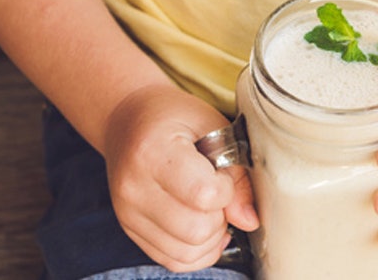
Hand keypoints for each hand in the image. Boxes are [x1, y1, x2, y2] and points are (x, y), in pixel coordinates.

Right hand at [101, 84, 259, 271]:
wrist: (128, 120)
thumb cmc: (174, 118)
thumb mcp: (212, 126)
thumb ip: (236, 172)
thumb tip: (249, 221)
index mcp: (153, 152)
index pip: (204, 194)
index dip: (226, 189)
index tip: (222, 172)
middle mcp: (133, 188)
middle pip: (196, 230)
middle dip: (220, 215)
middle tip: (218, 191)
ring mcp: (128, 213)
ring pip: (186, 253)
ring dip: (211, 236)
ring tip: (210, 208)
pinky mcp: (130, 230)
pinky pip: (172, 260)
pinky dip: (197, 251)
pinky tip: (203, 225)